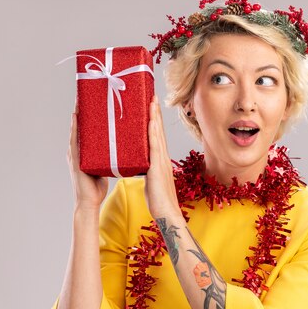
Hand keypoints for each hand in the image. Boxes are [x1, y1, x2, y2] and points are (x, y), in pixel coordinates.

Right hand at [67, 96, 108, 209]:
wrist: (89, 202)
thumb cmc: (97, 186)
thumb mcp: (106, 165)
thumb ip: (110, 155)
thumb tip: (123, 146)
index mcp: (86, 150)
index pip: (89, 128)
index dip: (91, 113)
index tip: (97, 98)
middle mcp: (79, 149)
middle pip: (81, 125)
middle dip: (84, 108)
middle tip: (89, 92)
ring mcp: (75, 152)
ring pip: (76, 128)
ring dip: (78, 113)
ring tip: (81, 97)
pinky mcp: (75, 158)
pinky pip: (75, 139)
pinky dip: (75, 127)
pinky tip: (76, 115)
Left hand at [145, 95, 180, 219]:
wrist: (167, 213)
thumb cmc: (159, 201)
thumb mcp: (150, 181)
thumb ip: (147, 171)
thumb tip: (140, 165)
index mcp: (159, 160)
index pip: (156, 135)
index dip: (154, 120)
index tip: (151, 105)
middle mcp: (162, 157)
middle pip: (158, 130)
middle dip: (155, 112)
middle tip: (151, 95)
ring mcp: (160, 161)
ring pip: (157, 134)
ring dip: (154, 117)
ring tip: (151, 101)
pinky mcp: (157, 167)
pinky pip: (155, 146)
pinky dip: (153, 132)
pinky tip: (151, 121)